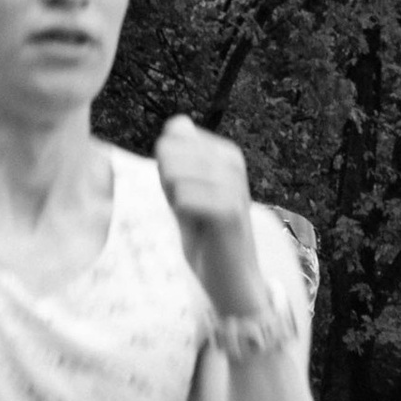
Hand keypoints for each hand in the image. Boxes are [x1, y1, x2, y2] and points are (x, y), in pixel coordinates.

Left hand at [155, 116, 261, 312]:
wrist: (230, 278)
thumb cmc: (206, 235)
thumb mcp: (186, 190)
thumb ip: (178, 158)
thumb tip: (178, 122)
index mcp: (224, 152)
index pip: (171, 137)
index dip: (166, 169)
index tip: (185, 194)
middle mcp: (232, 161)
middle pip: (168, 151)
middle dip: (167, 185)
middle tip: (189, 209)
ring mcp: (234, 183)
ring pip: (174, 173)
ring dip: (175, 201)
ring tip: (195, 218)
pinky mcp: (230, 209)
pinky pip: (184, 198)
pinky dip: (182, 215)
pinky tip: (199, 227)